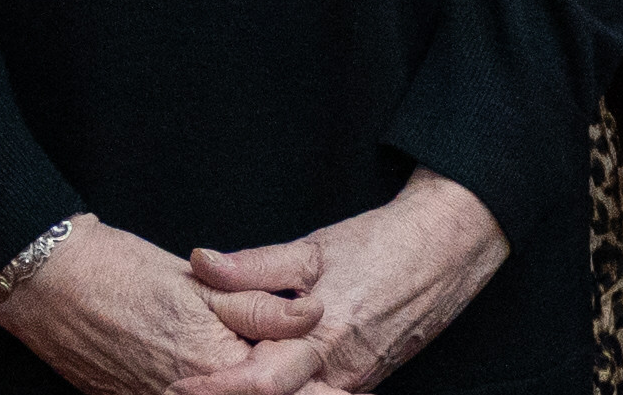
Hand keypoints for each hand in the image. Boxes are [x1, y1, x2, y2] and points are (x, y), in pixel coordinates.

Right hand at [0, 216, 322, 394]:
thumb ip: (258, 305)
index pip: (279, 388)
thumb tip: (312, 314)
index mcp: (213, 365)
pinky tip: (225, 372)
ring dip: (253, 388)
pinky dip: (213, 389)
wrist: (51, 286)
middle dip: (289, 389)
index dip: (314, 386)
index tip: (341, 388)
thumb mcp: (201, 282)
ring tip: (289, 380)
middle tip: (327, 388)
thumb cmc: (124, 273)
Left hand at [176, 168, 510, 393]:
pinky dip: (292, 394)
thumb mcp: (314, 247)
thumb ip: (254, 265)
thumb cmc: (381, 242)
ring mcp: (356, 381)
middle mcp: (338, 372)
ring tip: (219, 386)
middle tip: (181, 391)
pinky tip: (270, 379)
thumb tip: (201, 261)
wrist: (447, 246)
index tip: (175, 387)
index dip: (213, 389)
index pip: (256, 383)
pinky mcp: (366, 379)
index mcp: (322, 338)